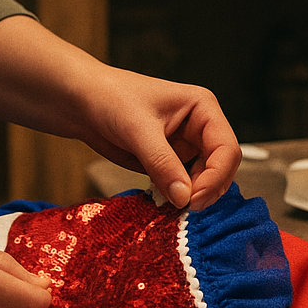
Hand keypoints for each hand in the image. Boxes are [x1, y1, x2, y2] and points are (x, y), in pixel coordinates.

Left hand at [68, 63, 240, 211]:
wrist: (80, 101)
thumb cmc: (110, 98)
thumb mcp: (138, 130)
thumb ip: (163, 164)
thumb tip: (184, 198)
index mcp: (203, 109)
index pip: (227, 149)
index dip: (216, 177)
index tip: (193, 199)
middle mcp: (200, 128)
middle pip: (221, 167)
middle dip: (207, 189)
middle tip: (185, 208)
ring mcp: (185, 146)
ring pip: (204, 179)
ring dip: (193, 196)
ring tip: (173, 206)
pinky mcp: (169, 161)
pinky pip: (183, 185)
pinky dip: (177, 197)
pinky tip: (164, 201)